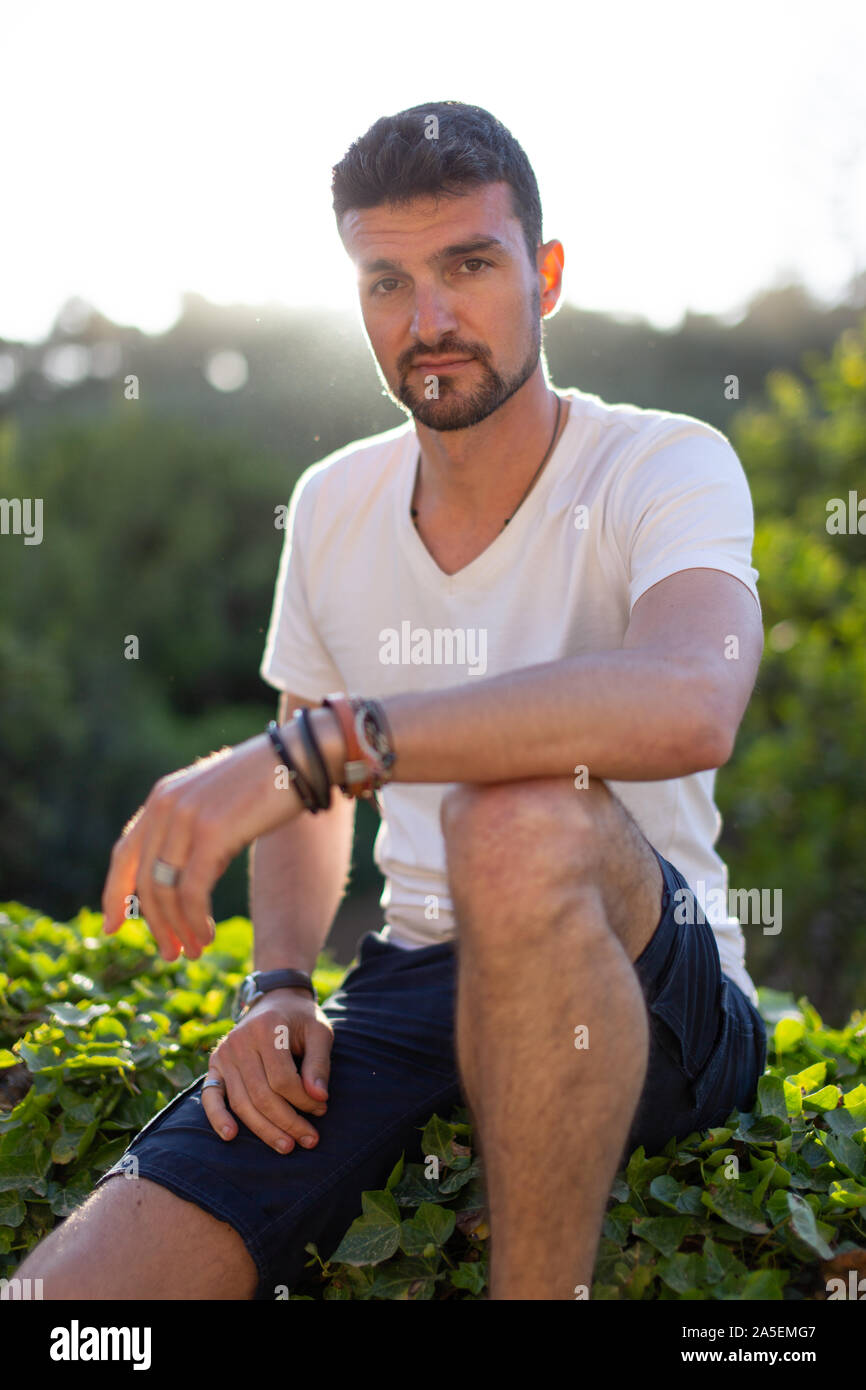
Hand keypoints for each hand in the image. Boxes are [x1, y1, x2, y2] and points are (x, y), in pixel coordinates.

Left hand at [101, 733, 303, 959]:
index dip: (113, 894)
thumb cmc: (267, 782)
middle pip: (143, 880)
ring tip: (192, 951)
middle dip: (154, 923)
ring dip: (177, 928)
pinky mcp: (212, 832)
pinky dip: (195, 921)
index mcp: (162, 797)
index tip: (112, 926)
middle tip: (169, 954)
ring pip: (164, 891)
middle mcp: (166, 805)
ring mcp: (187, 817)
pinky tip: (206, 935)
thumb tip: (180, 882)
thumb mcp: (215, 802)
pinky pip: (191, 891)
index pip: (123, 854)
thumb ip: (191, 830)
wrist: (303, 756)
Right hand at [201, 989, 332, 1152]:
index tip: (322, 1109)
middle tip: (310, 1140)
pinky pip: (211, 1095)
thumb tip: (320, 1098)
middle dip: (288, 1122)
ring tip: (287, 1146)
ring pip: (242, 1102)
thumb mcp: (320, 1032)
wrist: (276, 999)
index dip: (303, 1101)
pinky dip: (218, 1117)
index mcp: (268, 1029)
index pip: (283, 1079)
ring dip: (264, 1130)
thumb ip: (320, 1064)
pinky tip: (230, 1135)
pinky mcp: (215, 1064)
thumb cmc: (301, 1019)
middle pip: (262, 1095)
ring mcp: (224, 1053)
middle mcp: (241, 1041)